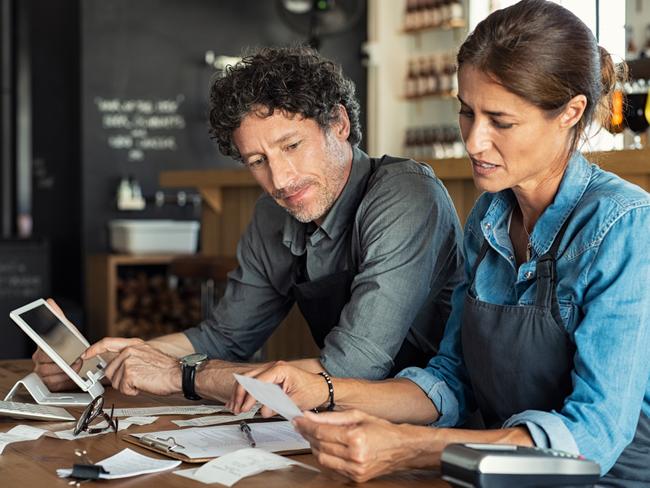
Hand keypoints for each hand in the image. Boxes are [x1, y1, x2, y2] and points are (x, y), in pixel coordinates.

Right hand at [32, 299, 84, 390]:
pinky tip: (73, 374)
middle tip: (75, 359)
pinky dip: (65, 381)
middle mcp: (40, 361)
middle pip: (44, 365)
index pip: (41, 350)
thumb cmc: (69, 343)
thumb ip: (58, 316)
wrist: (78, 357)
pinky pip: (54, 385)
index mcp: (42, 347)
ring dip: (65, 372)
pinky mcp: (50, 383)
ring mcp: (43, 372)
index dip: (50, 353)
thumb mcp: (66, 329)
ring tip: (76, 366)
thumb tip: (49, 302)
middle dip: (61, 362)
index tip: (57, 353)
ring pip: (48, 375)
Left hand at [82, 337, 180, 395]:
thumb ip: (130, 357)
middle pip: (109, 370)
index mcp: (134, 344)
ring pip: (115, 381)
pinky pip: (123, 389)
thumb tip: (116, 367)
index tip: (85, 355)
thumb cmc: (166, 369)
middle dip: (119, 380)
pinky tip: (143, 385)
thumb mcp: (147, 355)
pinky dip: (132, 391)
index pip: (107, 343)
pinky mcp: (129, 374)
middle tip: (135, 380)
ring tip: (143, 381)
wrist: (178, 374)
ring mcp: (128, 361)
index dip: (93, 349)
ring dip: (127, 386)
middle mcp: (129, 350)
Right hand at [226, 361, 327, 415]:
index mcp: (279, 370)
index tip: (245, 408)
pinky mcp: (271, 377)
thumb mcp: (295, 400)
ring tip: (235, 407)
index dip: (249, 397)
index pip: (257, 382)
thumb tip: (263, 411)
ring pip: (247, 379)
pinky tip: (239, 401)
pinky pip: (253, 382)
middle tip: (236, 408)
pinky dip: (245, 391)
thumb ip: (278, 405)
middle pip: (248, 378)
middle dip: (239, 394)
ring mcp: (271, 371)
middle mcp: (273, 367)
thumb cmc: (313, 391)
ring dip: (240, 393)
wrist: (322, 388)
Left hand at [294, 410, 417, 482]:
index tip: (297, 420)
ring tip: (314, 435)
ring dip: (314, 447)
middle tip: (302, 425)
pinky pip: (331, 468)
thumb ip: (330, 417)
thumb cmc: (382, 429)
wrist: (401, 448)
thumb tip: (309, 416)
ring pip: (322, 459)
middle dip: (308, 434)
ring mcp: (355, 470)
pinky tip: (325, 448)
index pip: (322, 432)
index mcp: (356, 438)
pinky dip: (325, 457)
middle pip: (320, 445)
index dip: (306, 425)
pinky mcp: (355, 478)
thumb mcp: (357, 415)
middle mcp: (355, 456)